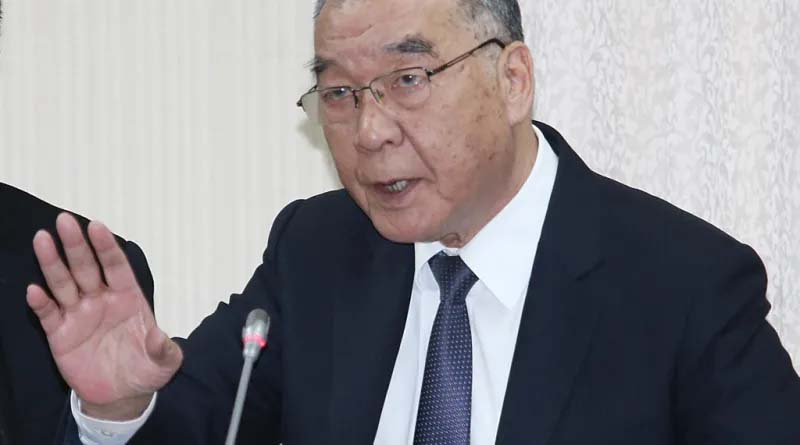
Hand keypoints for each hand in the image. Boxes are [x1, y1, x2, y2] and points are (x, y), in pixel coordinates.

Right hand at [26, 213, 182, 419]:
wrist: (122, 396)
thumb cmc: (146, 370)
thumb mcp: (164, 362)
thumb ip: (164, 349)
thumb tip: (160, 337)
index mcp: (128, 298)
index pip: (116, 266)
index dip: (106, 247)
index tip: (97, 226)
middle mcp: (101, 300)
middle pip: (86, 267)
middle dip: (76, 245)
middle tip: (64, 221)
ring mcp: (79, 315)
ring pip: (63, 283)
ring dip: (52, 263)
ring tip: (42, 240)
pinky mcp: (60, 334)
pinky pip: (48, 314)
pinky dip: (41, 302)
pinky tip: (34, 290)